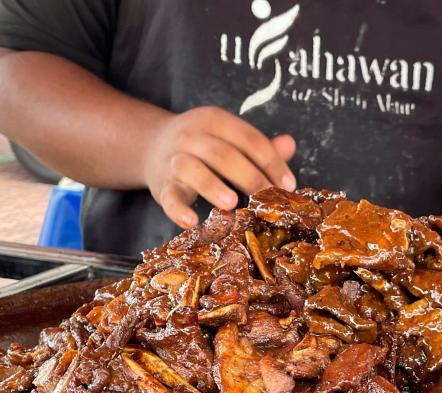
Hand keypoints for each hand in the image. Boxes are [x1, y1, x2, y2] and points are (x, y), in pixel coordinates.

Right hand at [143, 106, 296, 228]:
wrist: (151, 145)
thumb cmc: (203, 146)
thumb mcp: (228, 138)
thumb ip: (258, 146)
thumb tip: (290, 144)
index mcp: (215, 121)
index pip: (248, 139)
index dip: (271, 161)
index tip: (289, 184)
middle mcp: (192, 136)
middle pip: (223, 154)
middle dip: (249, 176)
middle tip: (269, 197)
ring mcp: (174, 160)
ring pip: (192, 169)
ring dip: (212, 185)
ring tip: (232, 204)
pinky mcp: (162, 184)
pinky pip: (169, 196)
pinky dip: (179, 210)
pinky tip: (192, 222)